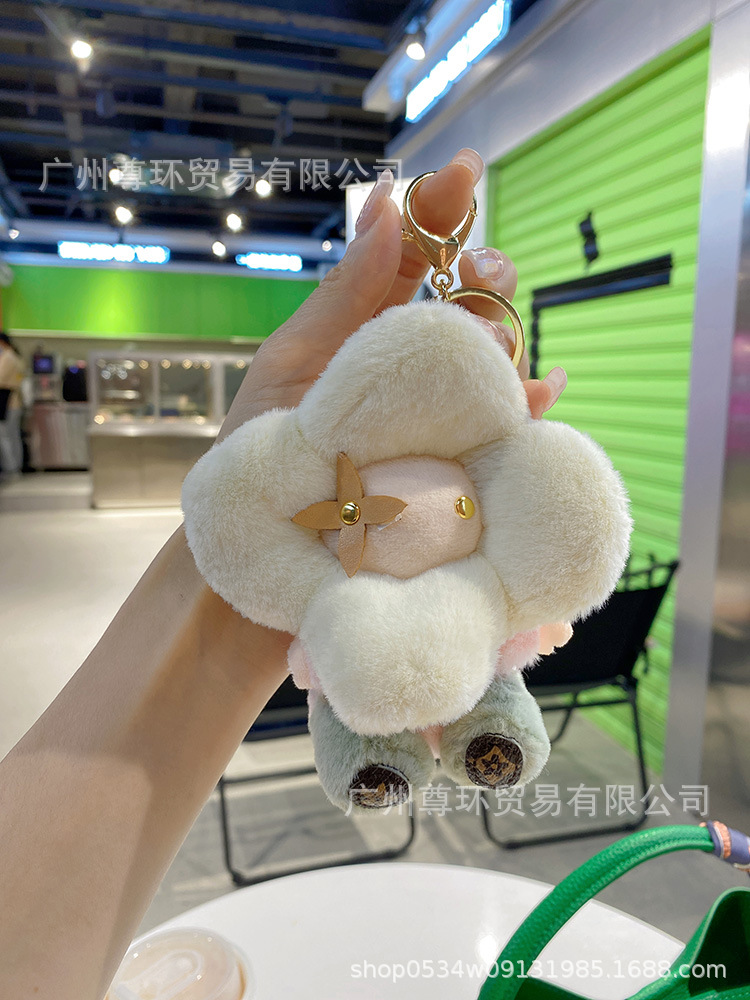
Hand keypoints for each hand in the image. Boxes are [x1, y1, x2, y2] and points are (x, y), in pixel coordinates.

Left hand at [219, 147, 565, 438]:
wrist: (270, 529)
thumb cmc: (266, 442)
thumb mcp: (294, 360)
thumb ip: (344, 292)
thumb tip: (386, 205)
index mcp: (368, 321)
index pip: (417, 252)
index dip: (442, 207)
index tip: (464, 169)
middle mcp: (413, 355)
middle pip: (473, 292)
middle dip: (485, 268)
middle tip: (474, 272)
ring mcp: (442, 401)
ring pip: (497, 345)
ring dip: (500, 329)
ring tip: (482, 344)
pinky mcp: (463, 450)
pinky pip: (511, 418)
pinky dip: (533, 397)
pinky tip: (541, 389)